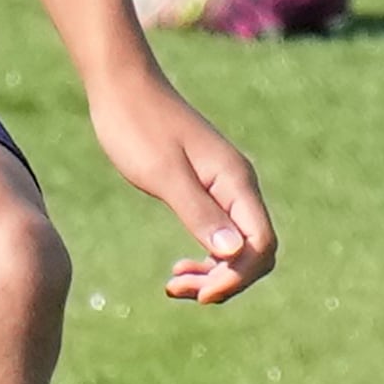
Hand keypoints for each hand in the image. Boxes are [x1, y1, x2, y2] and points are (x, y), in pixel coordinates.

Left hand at [86, 67, 276, 304]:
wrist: (123, 87)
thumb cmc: (137, 126)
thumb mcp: (163, 174)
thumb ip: (199, 212)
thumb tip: (233, 253)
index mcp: (236, 182)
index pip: (260, 245)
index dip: (238, 277)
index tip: (199, 296)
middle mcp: (239, 185)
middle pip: (255, 251)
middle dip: (225, 280)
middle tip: (176, 290)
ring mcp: (224, 186)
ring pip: (238, 246)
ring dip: (213, 273)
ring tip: (173, 285)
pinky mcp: (205, 187)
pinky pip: (220, 233)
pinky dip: (205, 257)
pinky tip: (178, 267)